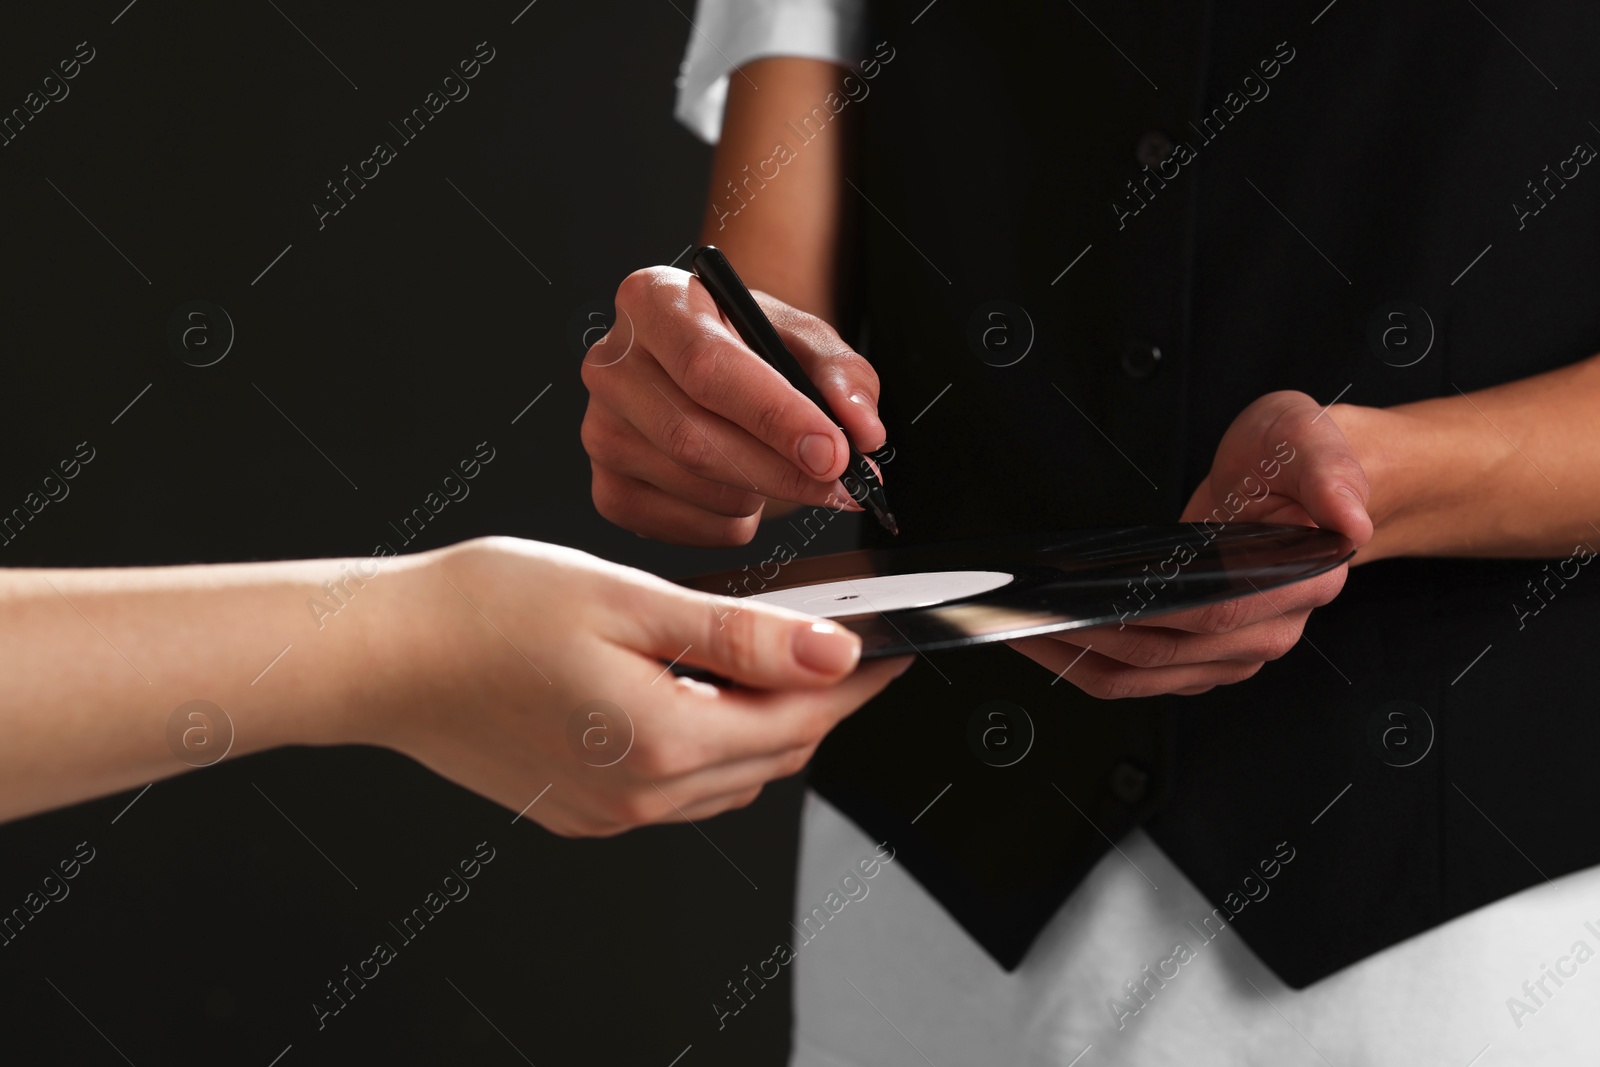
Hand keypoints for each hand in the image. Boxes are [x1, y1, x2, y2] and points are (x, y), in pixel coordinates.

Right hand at [365, 537, 910, 835]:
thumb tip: (834, 651)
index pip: (802, 721)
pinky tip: (698, 694)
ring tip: (775, 661)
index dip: (857, 683)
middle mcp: (641, 796)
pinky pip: (678, 790)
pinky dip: (710, 745)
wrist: (382, 653)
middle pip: (773, 755)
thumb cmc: (485, 611)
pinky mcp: (582, 810)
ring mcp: (610, 812)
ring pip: (729, 777)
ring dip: (766, 726)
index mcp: (662, 742)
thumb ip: (742, 634)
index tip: (892, 649)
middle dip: (819, 704)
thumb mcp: (629, 602)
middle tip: (843, 646)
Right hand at [579, 266, 884, 544]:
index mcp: (654, 301)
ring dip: (760, 494)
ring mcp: (599, 430)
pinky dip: (732, 522)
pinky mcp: (607, 487)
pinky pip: (681, 528)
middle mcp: (611, 363)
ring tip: (780, 470)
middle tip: (839, 484)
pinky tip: (743, 491)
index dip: (775, 416)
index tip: (833, 451)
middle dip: (781, 472)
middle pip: (694, 438)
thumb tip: (862, 429)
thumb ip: (841, 373)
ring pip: (694, 487)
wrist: (704, 373)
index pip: (707, 367)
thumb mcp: (800, 338)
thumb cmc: (748, 349)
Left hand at [1009, 391, 1373, 697]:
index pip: (1214, 613)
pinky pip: (1144, 675)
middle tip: (1029, 613)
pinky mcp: (1208, 652)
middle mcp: (1271, 626)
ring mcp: (1238, 647)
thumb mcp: (1310, 435)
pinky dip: (1093, 663)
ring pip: (1148, 677)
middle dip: (1090, 638)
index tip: (1082, 601)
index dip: (1143, 613)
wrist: (1307, 481)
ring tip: (1025, 629)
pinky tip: (1053, 639)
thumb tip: (1347, 519)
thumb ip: (1330, 472)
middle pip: (1168, 654)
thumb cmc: (1299, 458)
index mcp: (1302, 579)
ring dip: (1080, 661)